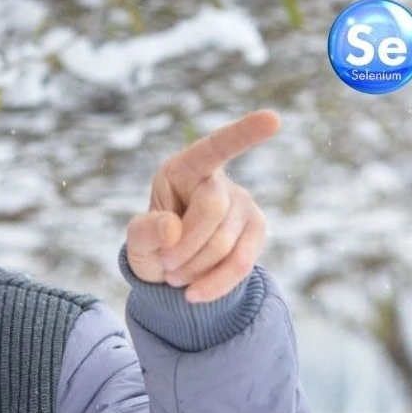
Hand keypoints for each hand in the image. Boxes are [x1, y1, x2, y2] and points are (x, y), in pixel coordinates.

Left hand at [126, 110, 278, 302]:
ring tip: (175, 274)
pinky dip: (214, 284)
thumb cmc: (155, 243)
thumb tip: (171, 229)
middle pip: (211, 210)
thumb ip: (143, 232)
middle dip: (183, 246)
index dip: (243, 134)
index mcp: (186, 167)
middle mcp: (220, 180)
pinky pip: (241, 264)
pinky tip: (195, 293)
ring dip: (193, 270)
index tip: (273, 119)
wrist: (174, 270)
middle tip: (165, 263)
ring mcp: (244, 204)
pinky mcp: (257, 232)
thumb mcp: (138, 241)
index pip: (216, 147)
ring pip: (224, 244)